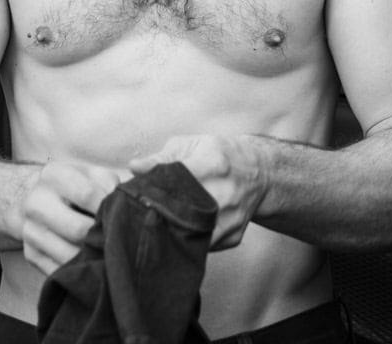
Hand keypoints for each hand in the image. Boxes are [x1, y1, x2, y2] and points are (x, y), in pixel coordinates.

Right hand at [22, 159, 129, 274]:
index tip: (123, 215)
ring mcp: (29, 231)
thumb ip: (109, 184)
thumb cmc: (74, 184)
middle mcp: (36, 202)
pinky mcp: (29, 254)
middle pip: (78, 230)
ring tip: (108, 254)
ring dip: (91, 257)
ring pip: (68, 255)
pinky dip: (78, 270)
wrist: (36, 197)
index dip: (109, 208)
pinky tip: (90, 264)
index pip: (87, 195)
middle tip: (118, 240)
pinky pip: (59, 271)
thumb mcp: (90, 173)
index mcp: (53, 175)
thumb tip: (125, 207)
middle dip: (101, 237)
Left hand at [129, 135, 267, 249]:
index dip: (154, 191)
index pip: (178, 181)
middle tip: (141, 214)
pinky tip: (181, 230)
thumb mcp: (193, 145)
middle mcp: (225, 194)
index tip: (136, 195)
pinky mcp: (232, 238)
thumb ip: (162, 157)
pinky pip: (203, 246)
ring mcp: (231, 220)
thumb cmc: (220, 155)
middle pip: (182, 213)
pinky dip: (188, 240)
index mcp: (214, 164)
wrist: (258, 174)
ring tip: (158, 224)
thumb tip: (134, 167)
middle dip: (159, 215)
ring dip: (172, 232)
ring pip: (191, 236)